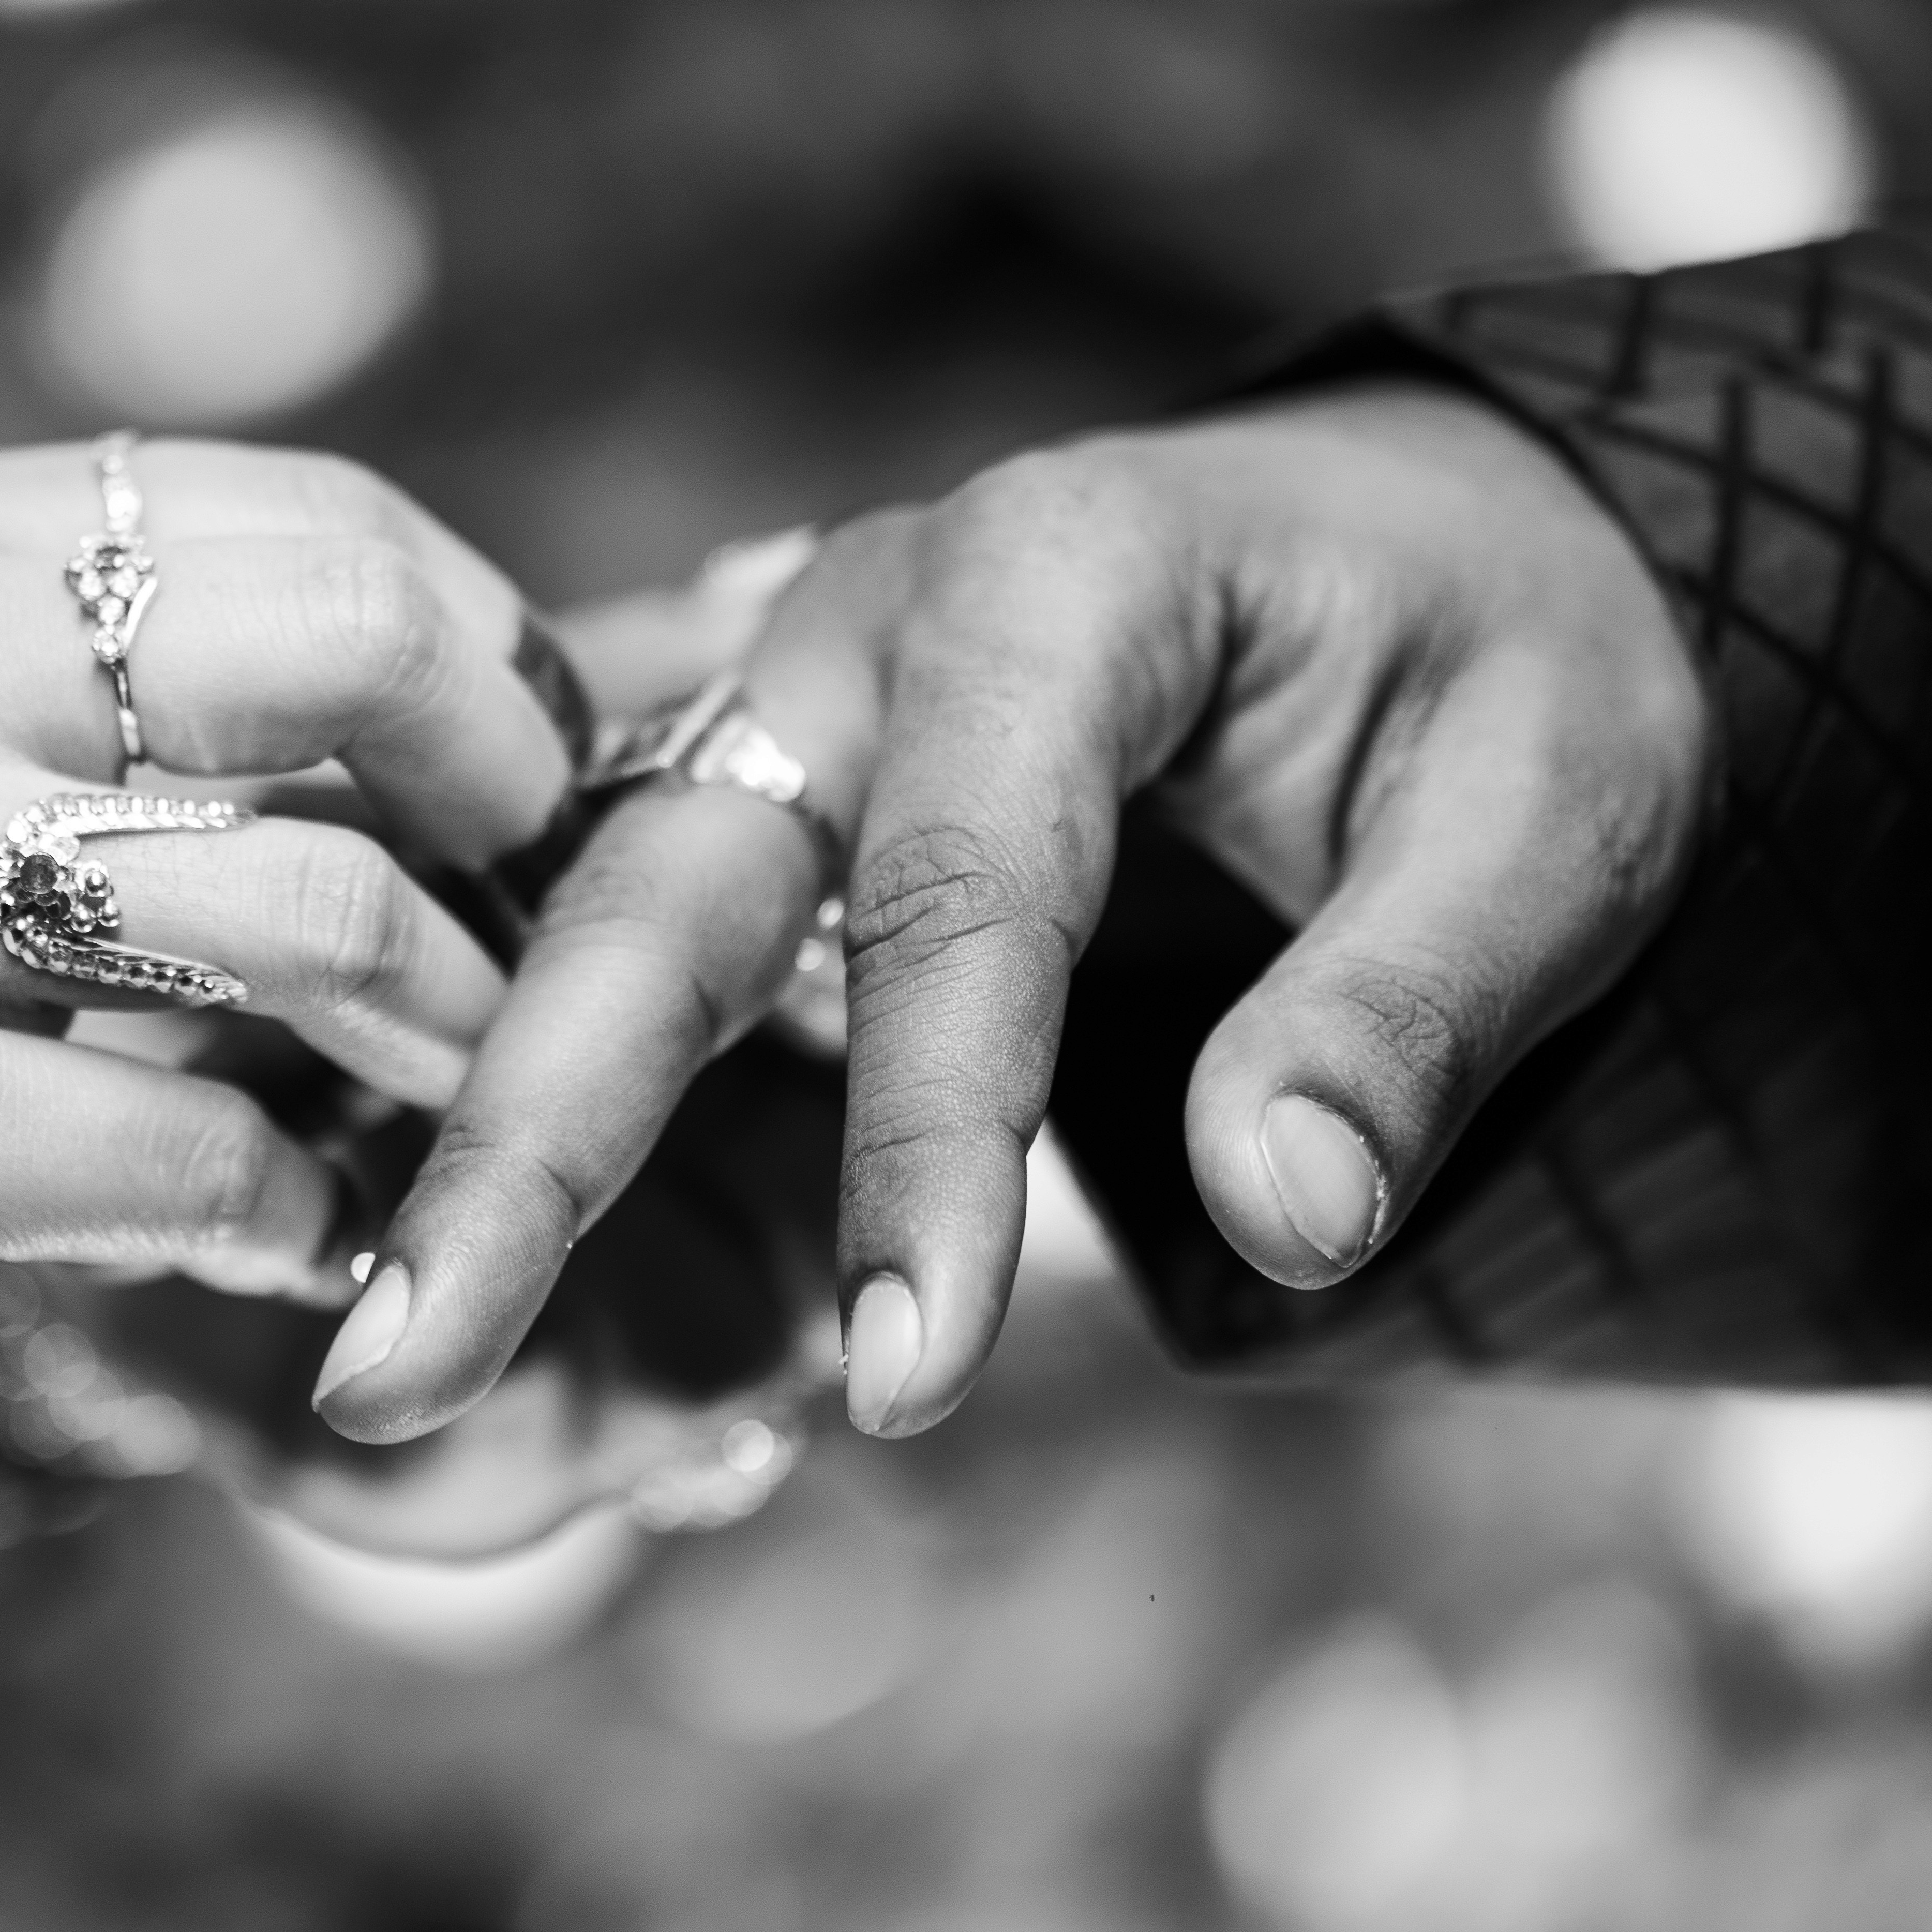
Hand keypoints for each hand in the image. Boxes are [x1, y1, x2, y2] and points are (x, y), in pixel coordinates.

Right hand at [0, 441, 575, 1464]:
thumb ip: (91, 687)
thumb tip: (437, 699)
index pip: (313, 518)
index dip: (480, 652)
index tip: (518, 783)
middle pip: (359, 648)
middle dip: (509, 796)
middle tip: (530, 927)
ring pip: (319, 913)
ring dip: (443, 1038)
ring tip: (434, 1107)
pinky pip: (204, 1160)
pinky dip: (292, 1216)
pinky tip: (279, 1240)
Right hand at [308, 382, 1709, 1444]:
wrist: (1429, 555)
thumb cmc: (1513, 668)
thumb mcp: (1560, 810)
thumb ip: (1414, 1006)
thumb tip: (1280, 1216)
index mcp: (1056, 575)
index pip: (968, 888)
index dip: (933, 1143)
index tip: (916, 1377)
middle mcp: (865, 624)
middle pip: (663, 891)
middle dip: (530, 1139)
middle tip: (399, 1368)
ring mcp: (781, 712)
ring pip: (588, 933)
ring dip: (478, 1146)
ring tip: (371, 1368)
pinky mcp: (762, 813)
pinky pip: (623, 959)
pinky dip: (537, 1112)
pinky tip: (448, 1279)